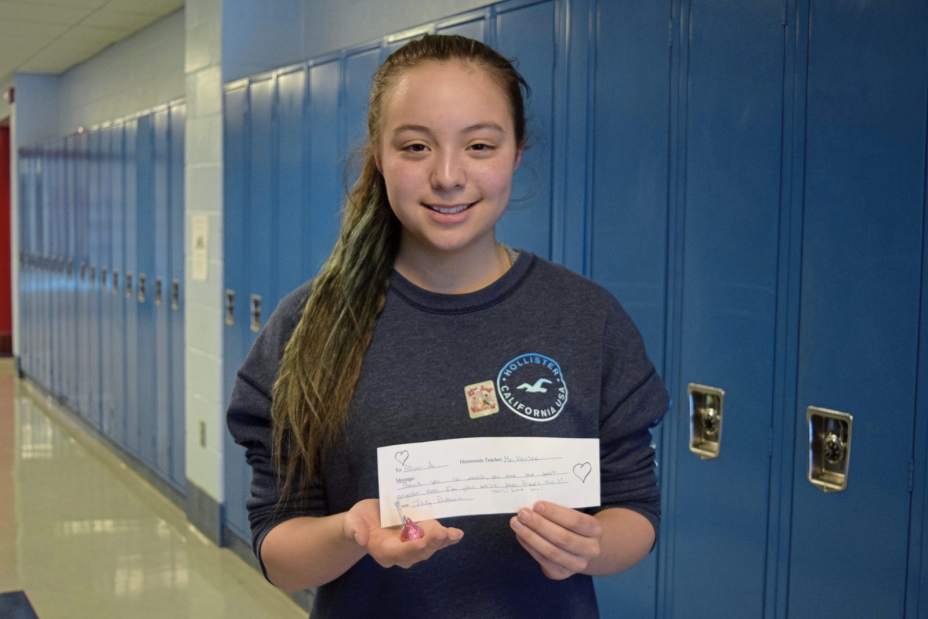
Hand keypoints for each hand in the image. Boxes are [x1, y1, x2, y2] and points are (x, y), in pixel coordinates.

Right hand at [343, 499, 463, 568]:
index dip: (412, 546)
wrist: (366, 522)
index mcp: (384, 551)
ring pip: (430, 546)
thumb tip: (361, 538)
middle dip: (431, 542)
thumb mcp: (352, 522)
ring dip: (442, 540)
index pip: (400, 553)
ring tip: (453, 534)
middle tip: (442, 533)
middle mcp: (401, 553)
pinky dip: (447, 538)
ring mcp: (413, 546)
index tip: (423, 540)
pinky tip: (456, 535)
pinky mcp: (421, 537)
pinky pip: (435, 540)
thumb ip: (355, 529)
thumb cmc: (358, 522)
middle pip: (419, 551)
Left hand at [510, 501, 602, 579]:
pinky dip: (529, 546)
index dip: (555, 513)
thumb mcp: (573, 514)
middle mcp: (590, 549)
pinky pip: (543, 560)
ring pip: (551, 551)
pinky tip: (520, 535)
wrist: (583, 548)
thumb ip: (558, 510)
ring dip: (530, 536)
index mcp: (595, 530)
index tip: (537, 505)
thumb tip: (533, 505)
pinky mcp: (561, 573)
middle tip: (522, 513)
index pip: (576, 521)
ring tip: (516, 523)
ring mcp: (577, 564)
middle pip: (562, 538)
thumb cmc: (573, 525)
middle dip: (539, 525)